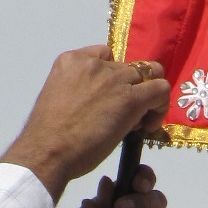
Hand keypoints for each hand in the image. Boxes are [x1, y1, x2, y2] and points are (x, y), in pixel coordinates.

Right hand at [2, 47, 170, 199]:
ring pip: (151, 75)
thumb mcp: (59, 98)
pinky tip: (148, 126)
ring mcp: (114, 78)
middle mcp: (94, 63)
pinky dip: (160, 106)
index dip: (115, 78)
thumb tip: (100, 103)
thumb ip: (80, 90)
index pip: (107, 55)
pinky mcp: (130, 98)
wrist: (47, 152)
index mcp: (71, 60)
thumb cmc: (48, 137)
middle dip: (132, 90)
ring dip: (148, 98)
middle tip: (126, 116)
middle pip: (130, 68)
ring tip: (139, 123)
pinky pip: (160, 90)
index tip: (111, 99)